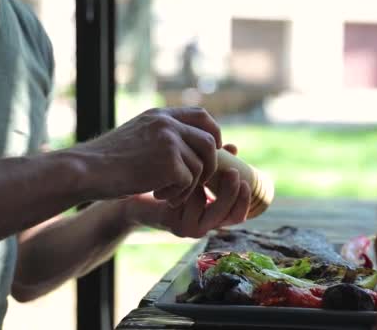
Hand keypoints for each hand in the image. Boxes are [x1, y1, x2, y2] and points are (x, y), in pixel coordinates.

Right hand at [68, 107, 220, 204]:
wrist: (86, 170)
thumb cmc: (107, 161)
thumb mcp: (138, 137)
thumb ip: (162, 136)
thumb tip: (191, 148)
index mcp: (160, 115)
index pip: (202, 116)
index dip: (214, 134)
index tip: (211, 152)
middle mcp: (167, 123)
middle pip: (210, 141)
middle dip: (210, 164)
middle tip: (197, 181)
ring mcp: (169, 141)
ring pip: (200, 166)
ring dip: (189, 185)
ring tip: (167, 193)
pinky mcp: (169, 162)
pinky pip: (189, 182)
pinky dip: (178, 194)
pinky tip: (158, 196)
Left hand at [124, 144, 250, 237]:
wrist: (131, 190)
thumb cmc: (164, 178)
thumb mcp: (192, 170)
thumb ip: (213, 163)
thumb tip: (233, 148)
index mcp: (212, 214)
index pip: (239, 215)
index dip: (246, 200)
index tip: (246, 179)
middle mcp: (205, 225)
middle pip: (231, 217)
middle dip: (234, 194)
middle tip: (233, 173)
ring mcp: (191, 228)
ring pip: (211, 210)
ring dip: (208, 188)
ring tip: (201, 170)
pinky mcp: (177, 225)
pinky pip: (193, 205)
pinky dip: (191, 188)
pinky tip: (181, 176)